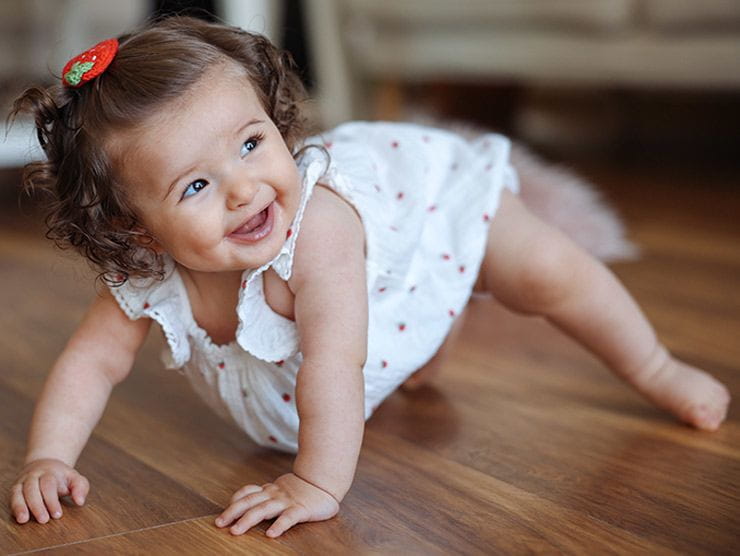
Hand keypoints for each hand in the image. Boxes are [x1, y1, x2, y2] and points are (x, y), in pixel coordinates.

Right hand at [9, 458, 88, 523]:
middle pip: (32, 489)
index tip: (58, 515)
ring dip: (21, 506)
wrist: (45, 464)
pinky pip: (13, 497)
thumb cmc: (62, 477)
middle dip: (37, 505)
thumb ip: (80, 488)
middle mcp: (34, 475)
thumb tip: (80, 501)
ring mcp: (23, 481)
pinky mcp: (16, 488)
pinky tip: (20, 518)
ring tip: (24, 520)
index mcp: (50, 472)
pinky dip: (15, 507)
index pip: (49, 485)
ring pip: (19, 492)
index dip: (52, 501)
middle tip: (44, 520)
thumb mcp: (74, 478)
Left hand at [216, 473, 339, 536]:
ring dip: (248, 520)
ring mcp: (288, 502)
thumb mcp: (282, 489)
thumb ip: (267, 494)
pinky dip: (279, 525)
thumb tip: (248, 501)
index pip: (249, 492)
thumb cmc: (303, 488)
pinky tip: (271, 535)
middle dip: (233, 512)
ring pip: (264, 509)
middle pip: (251, 501)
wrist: (325, 481)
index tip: (224, 511)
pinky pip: (289, 518)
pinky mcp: (301, 510)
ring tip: (236, 531)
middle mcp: (276, 495)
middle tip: (219, 523)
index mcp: (271, 490)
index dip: (235, 500)